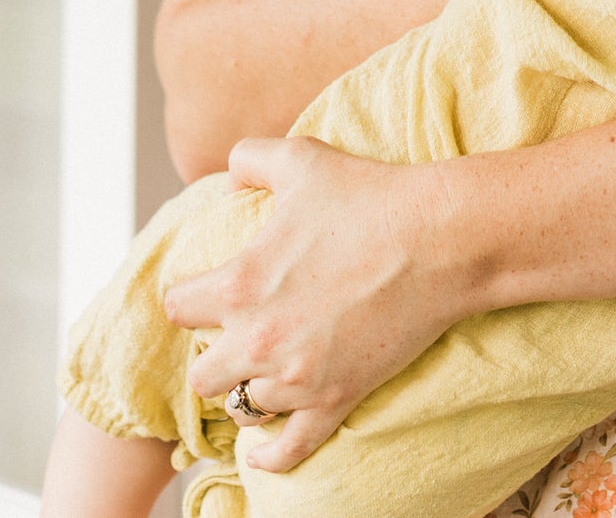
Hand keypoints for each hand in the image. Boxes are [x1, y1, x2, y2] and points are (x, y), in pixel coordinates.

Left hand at [165, 135, 462, 472]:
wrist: (438, 238)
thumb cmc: (369, 195)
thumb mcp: (299, 159)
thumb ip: (249, 158)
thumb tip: (226, 179)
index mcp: (239, 283)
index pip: (177, 308)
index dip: (187, 299)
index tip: (202, 297)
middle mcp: (258, 339)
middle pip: (201, 375)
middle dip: (214, 355)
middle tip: (235, 339)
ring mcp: (296, 378)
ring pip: (243, 409)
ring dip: (249, 391)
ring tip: (263, 374)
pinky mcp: (335, 401)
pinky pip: (286, 452)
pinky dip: (269, 456)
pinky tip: (260, 452)